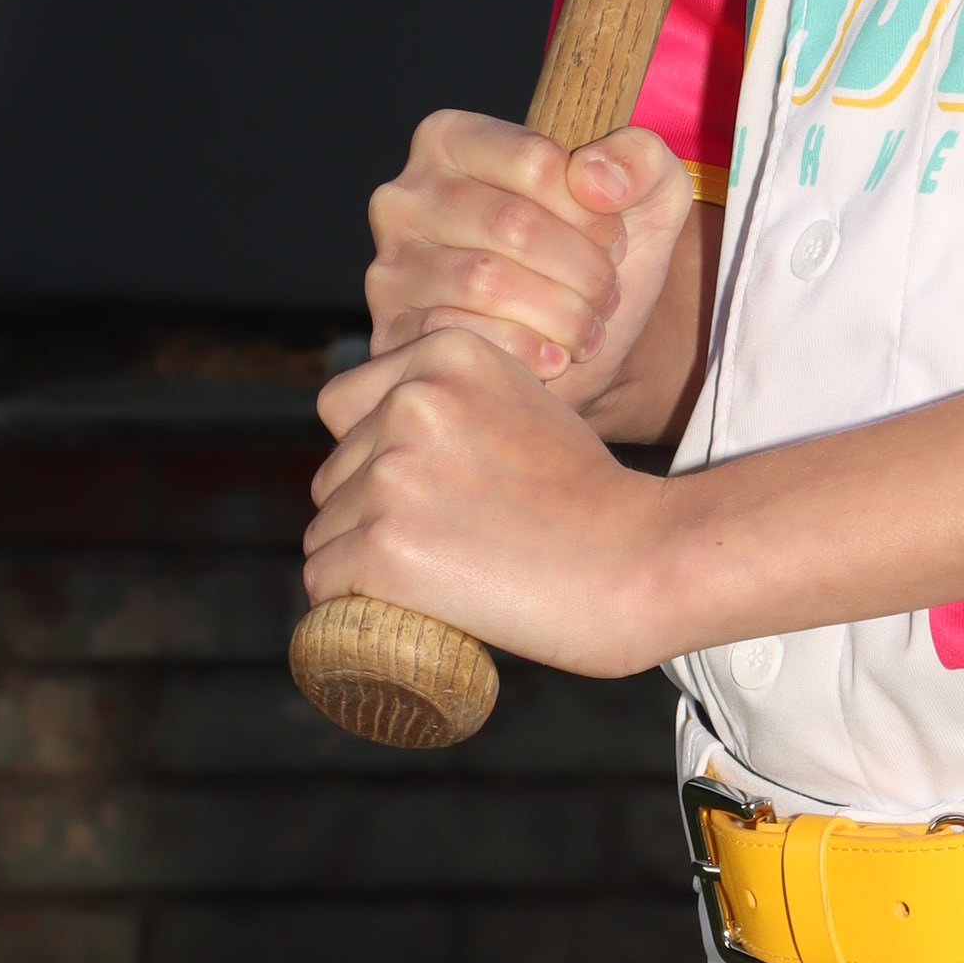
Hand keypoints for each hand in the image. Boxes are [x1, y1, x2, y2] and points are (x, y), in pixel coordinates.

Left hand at [306, 323, 676, 674]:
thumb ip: (459, 399)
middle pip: (334, 473)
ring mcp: (392, 473)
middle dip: (367, 513)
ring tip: (437, 580)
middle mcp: (410, 401)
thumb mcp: (527, 401)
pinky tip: (396, 610)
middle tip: (444, 546)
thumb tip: (384, 430)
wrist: (640, 559)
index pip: (344, 407)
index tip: (422, 493)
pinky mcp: (381, 545)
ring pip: (326, 530)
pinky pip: (323, 580)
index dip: (371, 456)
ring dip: (361, 562)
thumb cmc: (590, 496)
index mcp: (444, 352)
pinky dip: (349, 605)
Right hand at [364, 110, 693, 398]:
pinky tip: (553, 357)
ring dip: (561, 314)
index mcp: (452, 140)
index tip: (614, 239)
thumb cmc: (601, 254)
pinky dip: (526, 353)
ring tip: (586, 327)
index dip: (592, 211)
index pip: (536, 162)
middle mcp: (406, 195)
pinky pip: (463, 337)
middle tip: (607, 293)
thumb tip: (594, 177)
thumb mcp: (647, 194)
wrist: (579, 344)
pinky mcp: (392, 334)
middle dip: (582, 269)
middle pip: (512, 224)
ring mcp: (392, 266)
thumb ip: (640, 158)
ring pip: (487, 283)